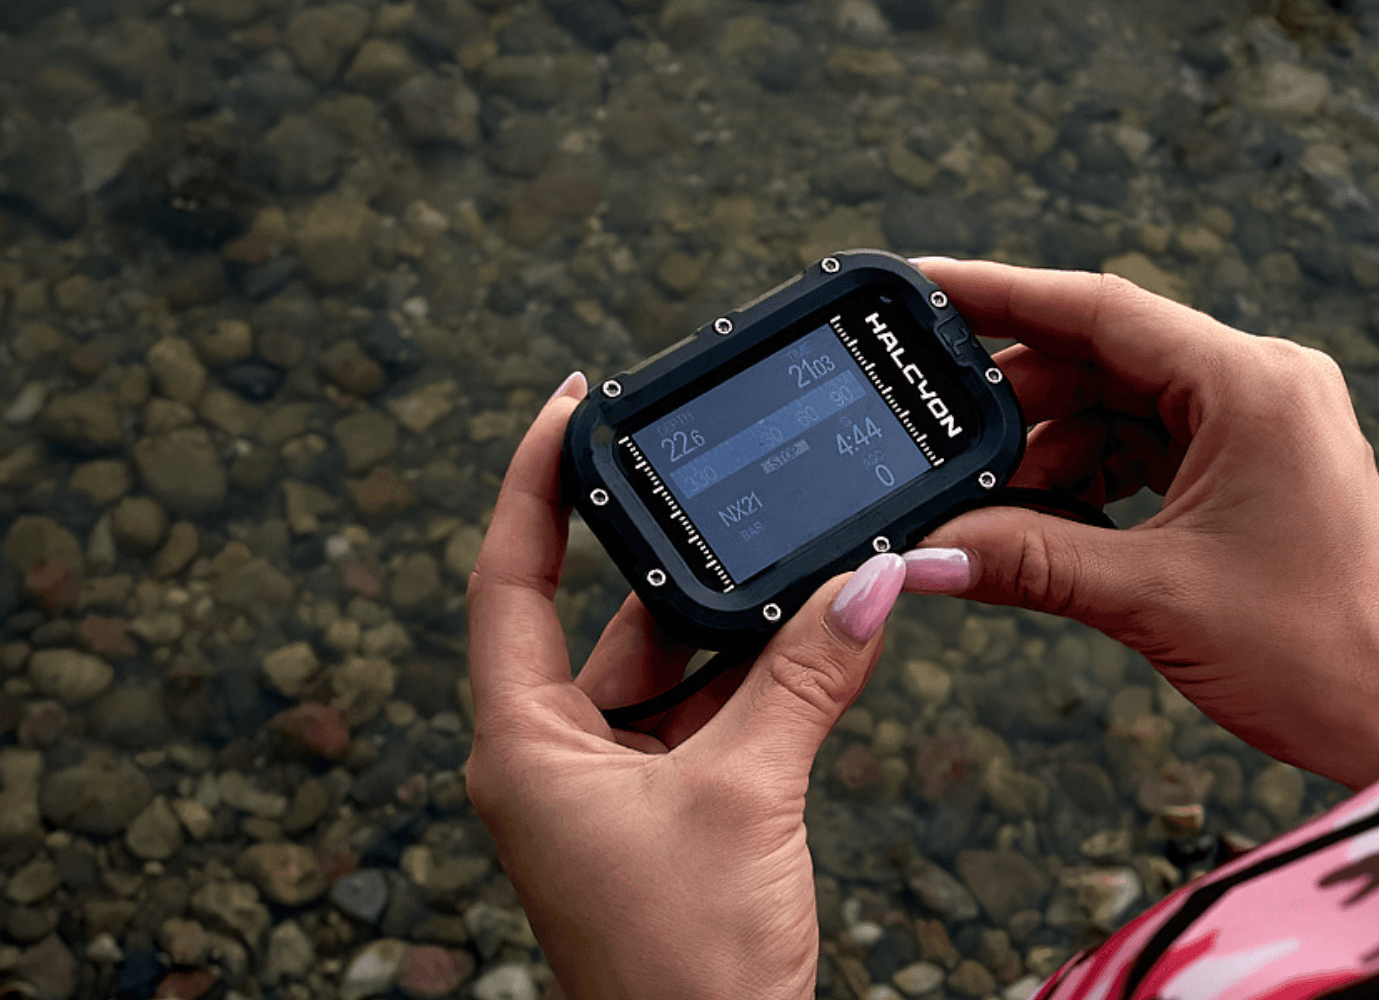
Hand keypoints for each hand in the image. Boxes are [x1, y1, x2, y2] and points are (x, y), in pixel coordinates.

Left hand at [463, 373, 906, 999]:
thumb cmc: (686, 966)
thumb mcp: (748, 796)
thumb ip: (805, 680)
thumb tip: (870, 582)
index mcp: (522, 741)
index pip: (508, 576)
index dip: (534, 479)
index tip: (575, 402)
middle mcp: (549, 755)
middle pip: (601, 616)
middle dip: (674, 556)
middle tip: (727, 479)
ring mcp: (604, 787)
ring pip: (662, 667)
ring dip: (729, 625)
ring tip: (794, 556)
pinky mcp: (658, 813)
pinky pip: (700, 715)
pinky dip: (751, 679)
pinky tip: (808, 638)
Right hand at [901, 260, 1378, 789]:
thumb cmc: (1315, 655)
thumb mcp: (1152, 599)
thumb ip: (1027, 561)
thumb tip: (920, 556)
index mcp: (1252, 386)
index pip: (1100, 310)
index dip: (1000, 293)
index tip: (922, 286)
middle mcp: (1261, 385)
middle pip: (1103, 357)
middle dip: (1017, 399)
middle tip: (937, 439)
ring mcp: (1261, 425)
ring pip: (1119, 405)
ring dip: (1051, 449)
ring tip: (991, 503)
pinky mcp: (1254, 468)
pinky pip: (1147, 447)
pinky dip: (1089, 477)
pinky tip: (1044, 520)